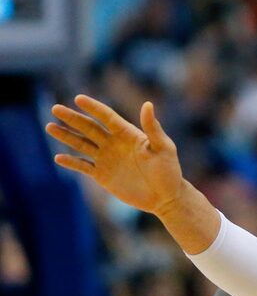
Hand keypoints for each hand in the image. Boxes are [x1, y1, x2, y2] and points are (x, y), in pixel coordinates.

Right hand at [45, 95, 184, 214]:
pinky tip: (58, 158)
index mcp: (129, 134)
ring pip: (82, 144)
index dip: (93, 108)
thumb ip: (153, 128)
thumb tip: (147, 104)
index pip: (107, 117)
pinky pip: (84, 166)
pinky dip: (72, 162)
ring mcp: (107, 159)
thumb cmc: (169, 171)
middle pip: (89, 128)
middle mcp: (114, 144)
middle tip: (55, 108)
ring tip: (50, 127)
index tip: (78, 98)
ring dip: (66, 136)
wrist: (166, 197)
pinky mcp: (103, 175)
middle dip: (73, 118)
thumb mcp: (164, 148)